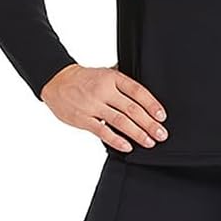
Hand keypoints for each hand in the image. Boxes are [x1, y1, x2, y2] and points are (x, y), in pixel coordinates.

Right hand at [40, 62, 167, 153]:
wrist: (57, 81)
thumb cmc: (86, 79)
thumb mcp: (106, 73)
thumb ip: (124, 82)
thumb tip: (147, 93)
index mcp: (113, 78)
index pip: (138, 91)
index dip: (152, 104)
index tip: (162, 116)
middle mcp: (104, 91)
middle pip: (132, 109)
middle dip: (149, 123)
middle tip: (161, 134)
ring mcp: (93, 105)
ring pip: (120, 121)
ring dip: (137, 133)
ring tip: (149, 142)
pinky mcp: (82, 119)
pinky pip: (102, 131)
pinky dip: (116, 140)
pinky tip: (127, 146)